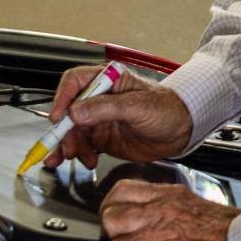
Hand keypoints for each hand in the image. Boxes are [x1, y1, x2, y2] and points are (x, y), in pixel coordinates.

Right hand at [43, 64, 193, 169]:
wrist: (181, 131)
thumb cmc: (167, 109)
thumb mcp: (138, 106)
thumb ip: (106, 108)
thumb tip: (76, 111)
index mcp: (107, 80)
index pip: (75, 82)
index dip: (62, 98)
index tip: (58, 116)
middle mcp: (99, 99)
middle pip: (69, 111)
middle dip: (62, 130)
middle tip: (63, 146)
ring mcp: (100, 119)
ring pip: (73, 131)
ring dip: (69, 145)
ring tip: (73, 156)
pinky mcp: (103, 138)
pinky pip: (83, 145)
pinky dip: (79, 154)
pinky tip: (86, 160)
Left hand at [99, 181, 240, 240]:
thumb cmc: (232, 232)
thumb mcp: (195, 204)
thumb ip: (167, 206)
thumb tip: (145, 214)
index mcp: (168, 197)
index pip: (120, 193)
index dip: (112, 208)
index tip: (118, 220)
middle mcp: (160, 215)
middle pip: (111, 221)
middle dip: (116, 236)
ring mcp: (160, 240)